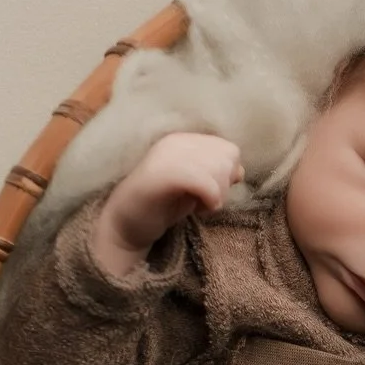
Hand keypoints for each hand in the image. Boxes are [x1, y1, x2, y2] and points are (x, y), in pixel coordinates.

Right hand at [100, 131, 245, 256]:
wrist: (124, 225)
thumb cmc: (162, 205)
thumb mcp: (196, 184)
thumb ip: (216, 172)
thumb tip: (240, 171)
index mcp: (184, 139)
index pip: (228, 149)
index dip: (227, 174)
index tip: (209, 192)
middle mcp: (176, 141)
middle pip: (228, 157)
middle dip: (224, 184)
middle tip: (204, 201)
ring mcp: (166, 156)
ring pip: (219, 168)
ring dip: (217, 194)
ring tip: (198, 205)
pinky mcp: (161, 175)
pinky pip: (204, 182)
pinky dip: (210, 199)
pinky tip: (198, 211)